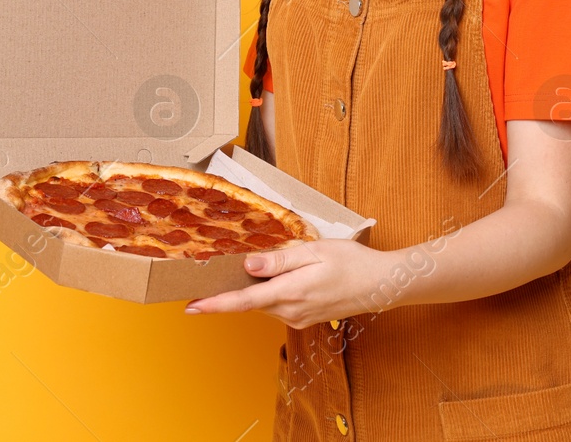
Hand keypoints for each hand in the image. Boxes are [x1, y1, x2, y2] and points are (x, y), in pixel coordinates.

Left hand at [183, 239, 391, 327]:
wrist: (380, 285)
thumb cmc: (350, 263)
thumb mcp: (314, 252)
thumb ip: (279, 260)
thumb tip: (248, 265)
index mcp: (290, 293)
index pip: (243, 301)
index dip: (214, 304)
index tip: (190, 307)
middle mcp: (290, 312)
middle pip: (250, 301)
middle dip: (231, 290)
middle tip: (212, 274)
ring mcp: (297, 318)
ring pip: (263, 303)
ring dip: (253, 290)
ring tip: (251, 269)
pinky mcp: (303, 318)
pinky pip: (277, 305)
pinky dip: (269, 293)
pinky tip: (277, 278)